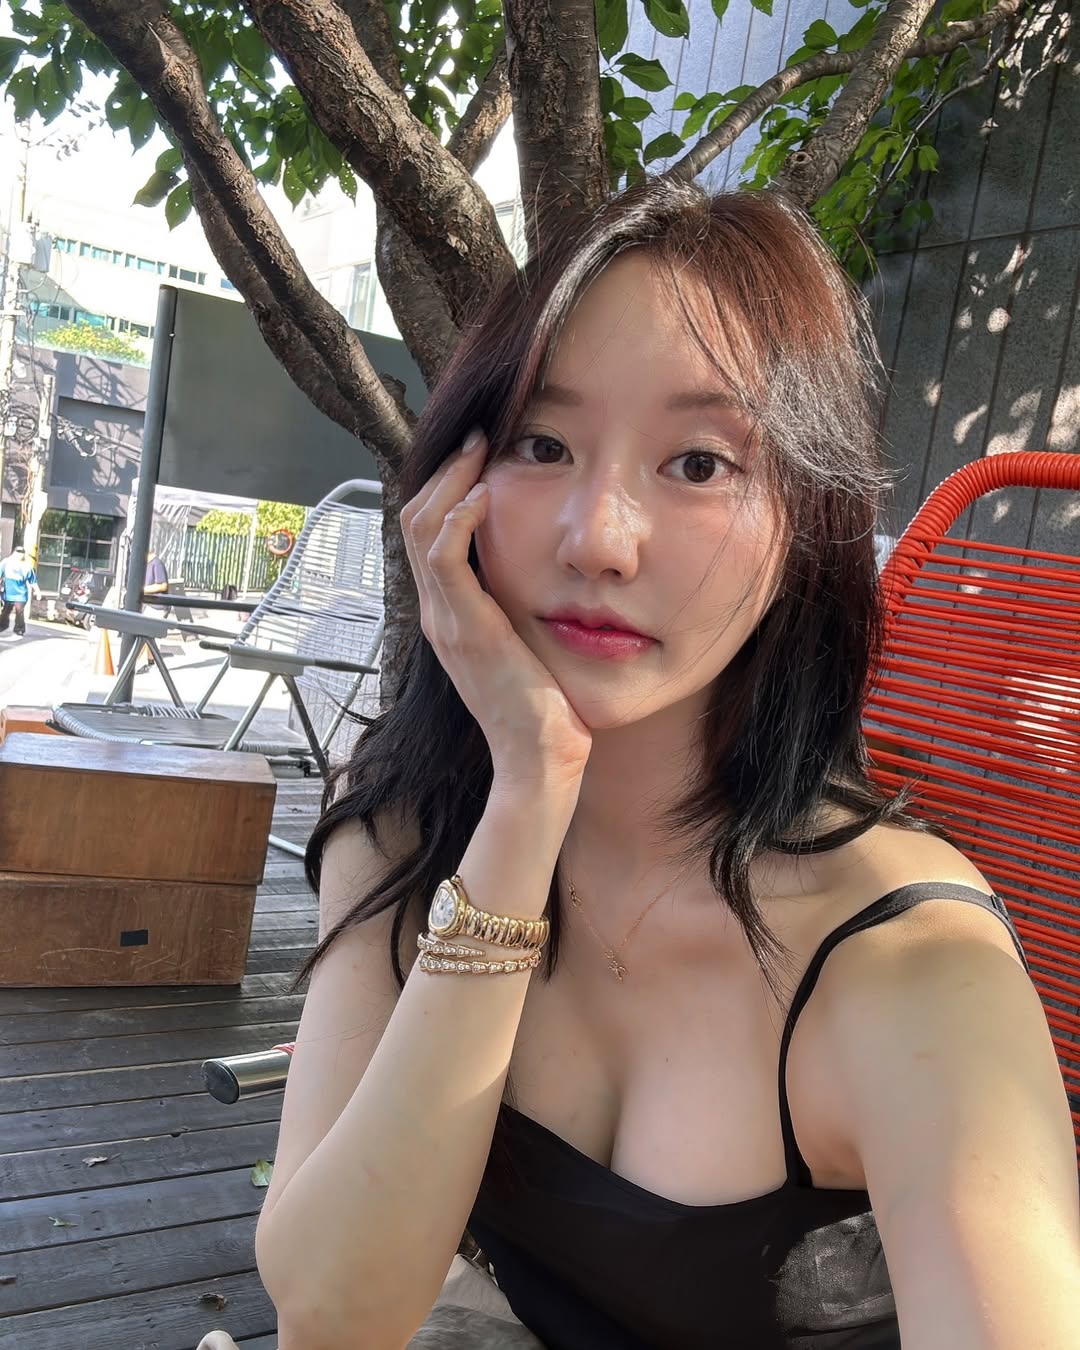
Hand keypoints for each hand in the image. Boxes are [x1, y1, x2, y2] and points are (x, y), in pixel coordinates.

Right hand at [400, 429, 591, 785]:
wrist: (536, 757)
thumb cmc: (541, 705)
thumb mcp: (523, 643)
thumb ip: (517, 606)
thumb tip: (538, 570)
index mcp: (448, 614)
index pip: (426, 533)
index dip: (445, 488)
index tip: (480, 455)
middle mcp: (437, 612)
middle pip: (413, 519)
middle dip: (444, 471)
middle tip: (479, 437)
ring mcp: (445, 619)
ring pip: (421, 528)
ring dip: (450, 481)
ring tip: (481, 449)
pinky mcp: (465, 627)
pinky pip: (444, 557)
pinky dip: (458, 517)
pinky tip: (484, 495)